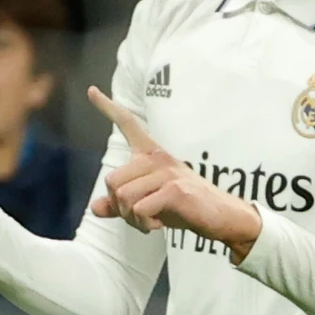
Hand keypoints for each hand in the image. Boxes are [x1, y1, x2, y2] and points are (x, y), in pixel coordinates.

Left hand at [87, 87, 262, 261]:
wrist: (222, 217)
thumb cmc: (185, 206)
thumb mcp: (149, 203)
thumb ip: (122, 205)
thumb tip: (96, 208)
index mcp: (151, 154)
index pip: (128, 123)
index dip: (107, 107)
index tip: (91, 90)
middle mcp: (157, 158)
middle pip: (112, 181)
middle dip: (119, 207)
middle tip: (139, 216)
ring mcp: (166, 172)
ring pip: (123, 197)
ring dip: (131, 218)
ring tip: (149, 220)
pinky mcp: (174, 190)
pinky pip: (139, 209)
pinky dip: (144, 223)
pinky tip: (158, 224)